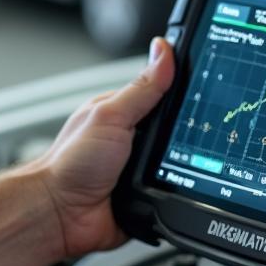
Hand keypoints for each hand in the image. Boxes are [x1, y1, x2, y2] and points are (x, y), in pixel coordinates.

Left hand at [34, 38, 174, 257]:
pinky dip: (175, 196)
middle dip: (186, 137)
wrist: (58, 214)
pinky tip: (167, 193)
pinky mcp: (147, 199)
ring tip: (166, 171)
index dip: (184, 92)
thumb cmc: (70, 163)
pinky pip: (174, 195)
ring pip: (181, 164)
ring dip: (181, 169)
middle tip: (177, 141)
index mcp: (123, 114)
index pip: (164, 95)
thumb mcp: (110, 116)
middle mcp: (133, 141)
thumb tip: (164, 51)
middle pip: (178, 132)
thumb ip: (141, 88)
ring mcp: (140, 171)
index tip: (207, 86)